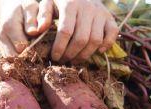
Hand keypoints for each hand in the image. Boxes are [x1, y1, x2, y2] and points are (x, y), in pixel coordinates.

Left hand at [0, 0, 118, 62]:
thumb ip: (42, 16)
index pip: (65, 31)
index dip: (59, 47)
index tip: (54, 57)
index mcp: (70, 4)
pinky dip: (107, 44)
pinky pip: (113, 33)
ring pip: (95, 40)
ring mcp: (101, 13)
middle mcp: (88, 8)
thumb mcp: (48, 4)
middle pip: (81, 39)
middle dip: (71, 54)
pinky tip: (97, 52)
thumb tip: (37, 30)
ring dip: (85, 54)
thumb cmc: (60, 1)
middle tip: (63, 61)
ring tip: (74, 60)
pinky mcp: (110, 17)